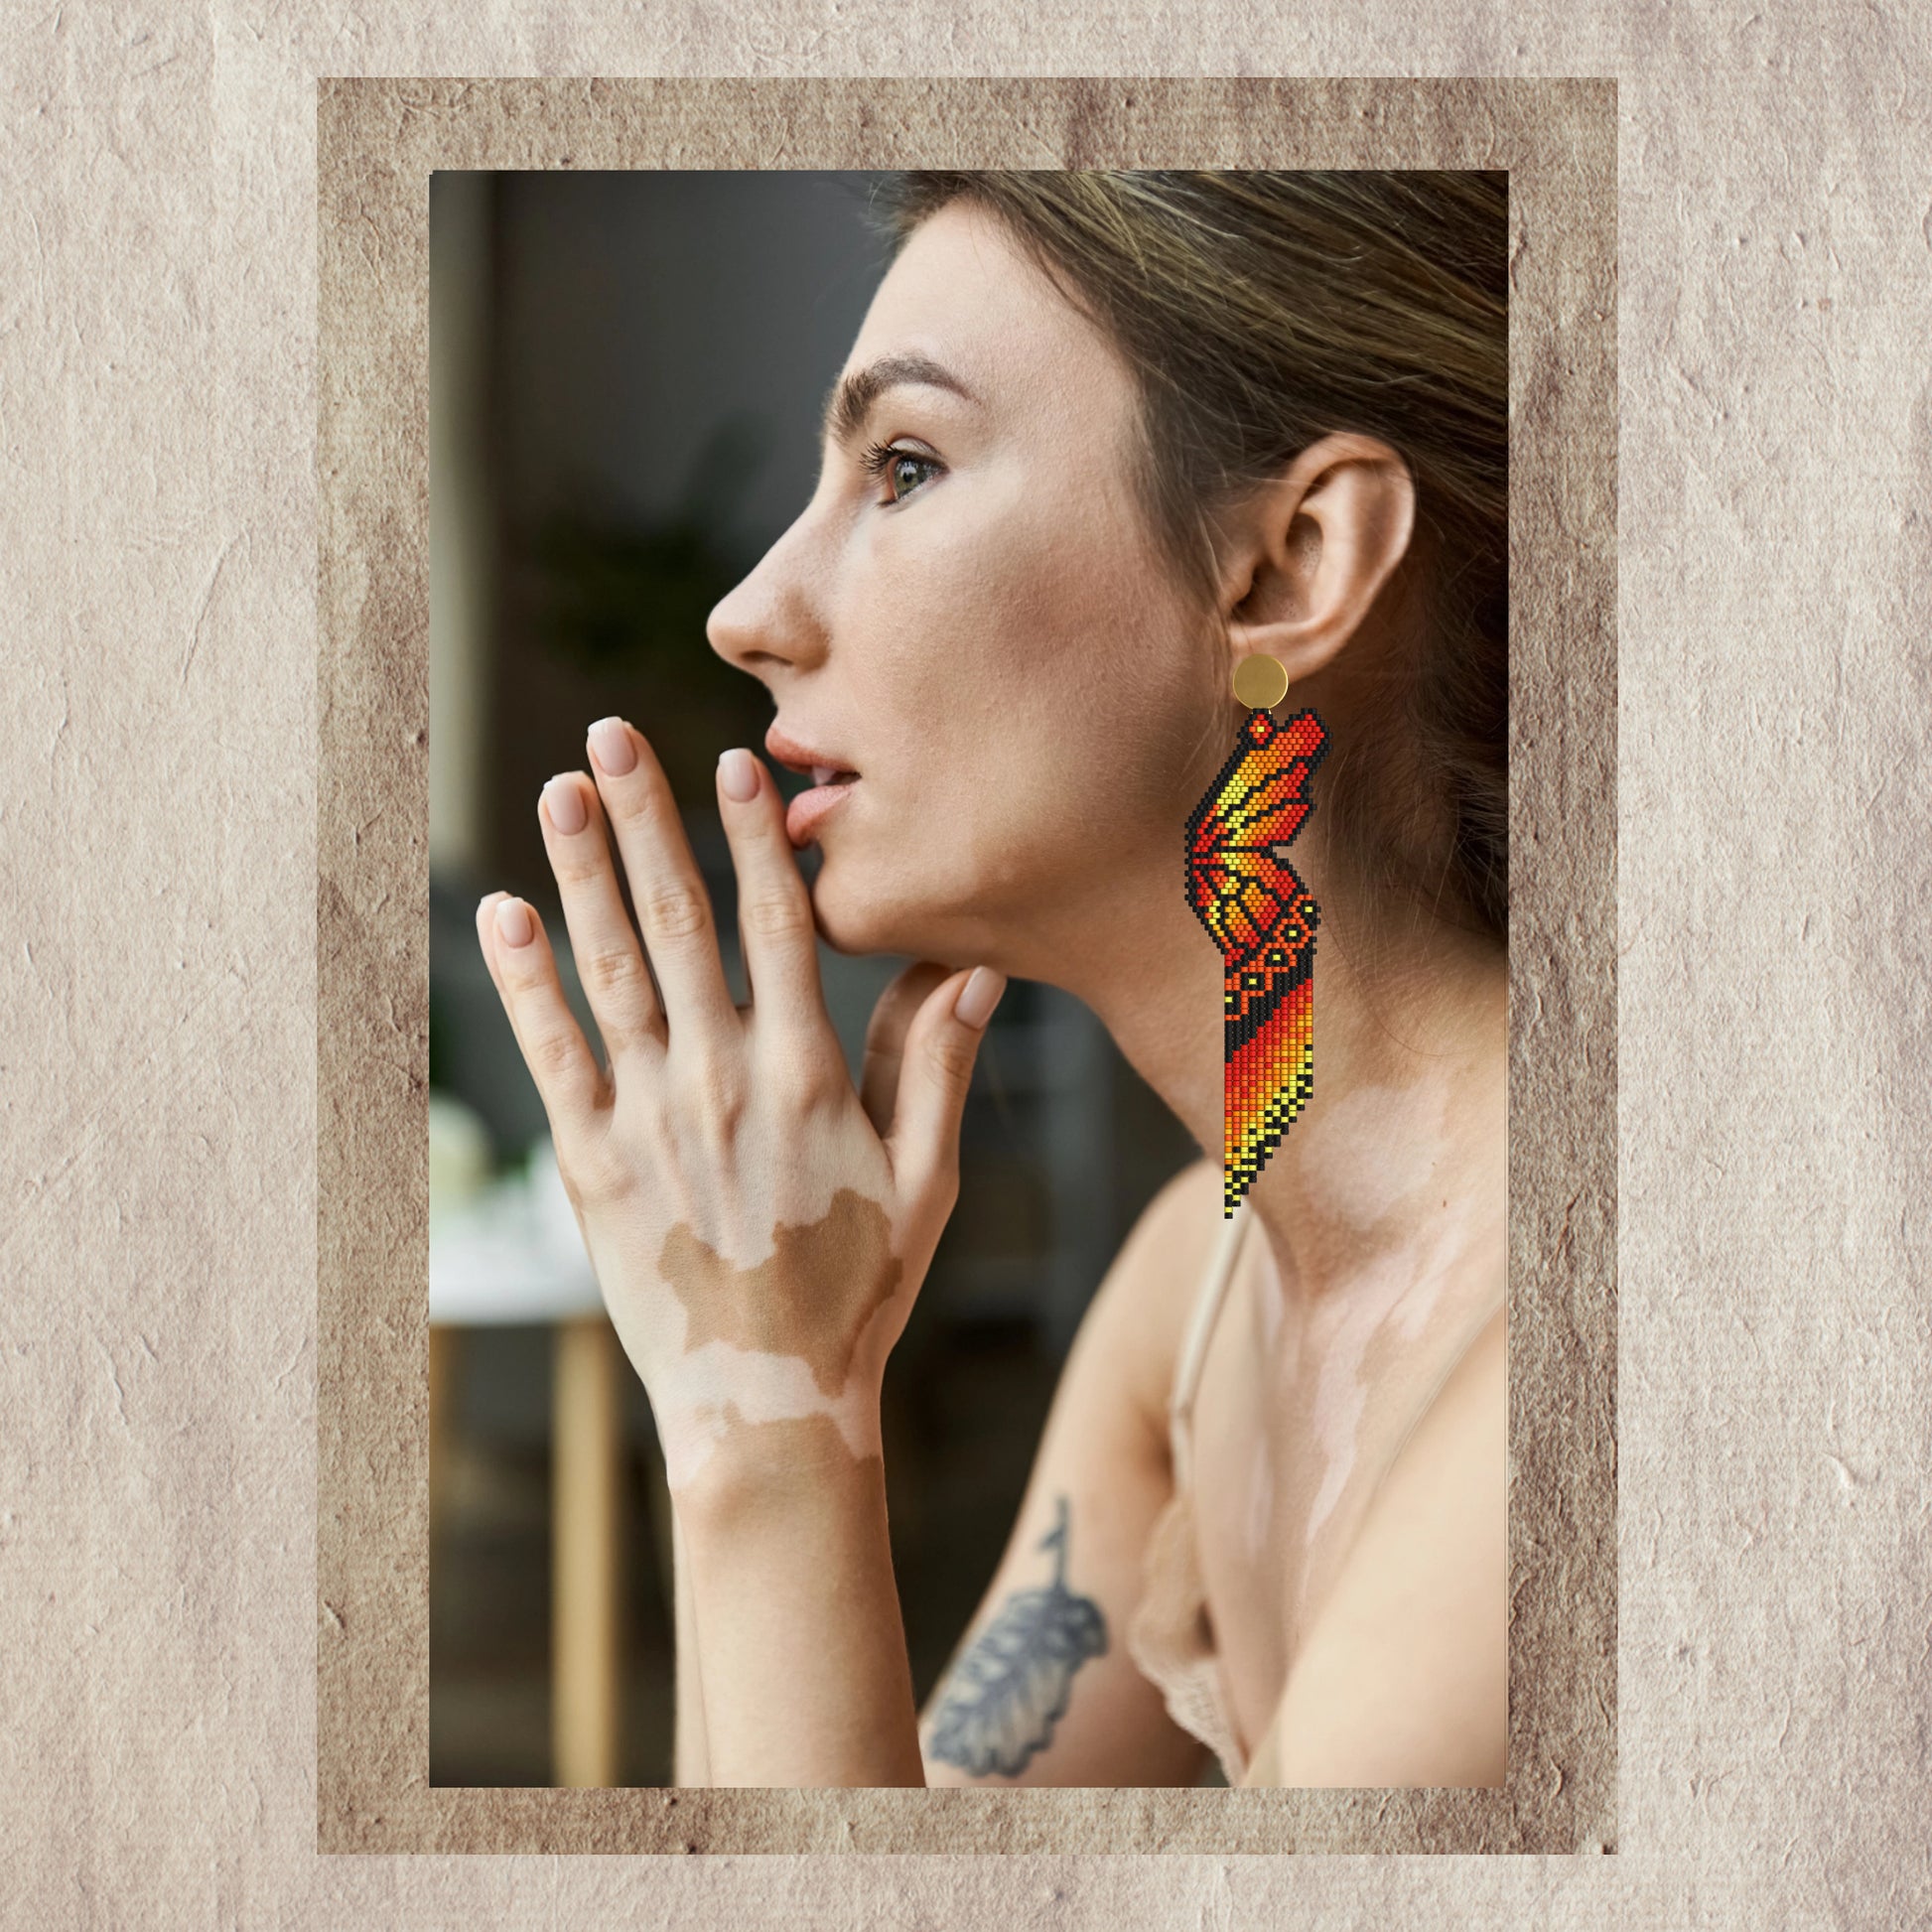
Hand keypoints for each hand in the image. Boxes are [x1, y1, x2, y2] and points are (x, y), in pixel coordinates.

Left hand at [475, 717, 1005, 1495]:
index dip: (754, 837)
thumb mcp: (926, 1180)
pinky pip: (549, 1055)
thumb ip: (941, 1064)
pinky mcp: (590, 1165)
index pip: (778, 926)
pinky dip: (523, 981)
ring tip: (557, 790)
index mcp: (807, 1077)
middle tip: (612, 734)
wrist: (769, 1407)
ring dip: (578, 873)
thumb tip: (972, 960)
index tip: (733, 763)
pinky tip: (500, 911)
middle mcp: (721, 1082)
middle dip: (645, 821)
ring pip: (608, 972)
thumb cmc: (860, 1292)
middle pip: (678, 923)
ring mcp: (647, 1121)